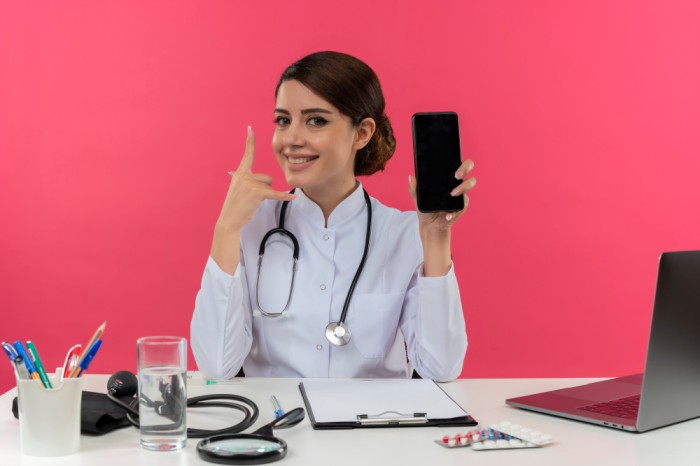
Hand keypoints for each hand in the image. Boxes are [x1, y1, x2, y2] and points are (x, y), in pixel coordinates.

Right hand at [210, 127, 296, 273]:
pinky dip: (285, 196)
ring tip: (253, 202)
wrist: (229, 220)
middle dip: (264, 188)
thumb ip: (247, 181)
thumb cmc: (236, 206)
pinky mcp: (257, 193)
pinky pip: (275, 194)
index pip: (247, 154)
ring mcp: (250, 184)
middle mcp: (244, 175)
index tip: (250, 128)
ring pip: (270, 185)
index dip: (250, 141)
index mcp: (240, 173)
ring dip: (266, 195)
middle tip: (251, 199)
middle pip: (266, 177)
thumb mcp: (238, 189)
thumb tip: (261, 180)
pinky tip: (294, 197)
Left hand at [408, 159, 475, 233]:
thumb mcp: (418, 197)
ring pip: (470, 183)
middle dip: (465, 168)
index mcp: (447, 177)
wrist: (430, 224)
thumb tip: (411, 177)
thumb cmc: (426, 207)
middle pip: (468, 166)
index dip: (460, 163)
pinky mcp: (462, 205)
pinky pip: (463, 204)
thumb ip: (414, 188)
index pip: (458, 163)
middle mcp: (456, 182)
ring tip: (452, 194)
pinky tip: (447, 215)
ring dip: (463, 187)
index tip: (454, 169)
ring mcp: (461, 193)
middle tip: (456, 176)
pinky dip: (454, 211)